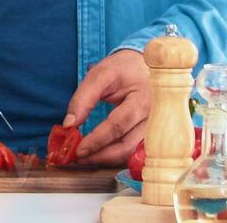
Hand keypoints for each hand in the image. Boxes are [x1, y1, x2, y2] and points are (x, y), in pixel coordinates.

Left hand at [64, 48, 150, 167]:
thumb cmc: (123, 70)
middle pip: (128, 145)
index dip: (97, 140)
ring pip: (132, 153)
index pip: (118, 125)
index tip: (78, 149)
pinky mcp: (153, 136)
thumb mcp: (100, 74)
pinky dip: (117, 156)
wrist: (146, 68)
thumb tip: (69, 125)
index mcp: (143, 99)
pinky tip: (101, 154)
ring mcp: (157, 129)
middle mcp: (155, 118)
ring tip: (87, 158)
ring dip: (108, 159)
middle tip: (79, 158)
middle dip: (101, 156)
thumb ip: (84, 98)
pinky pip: (135, 152)